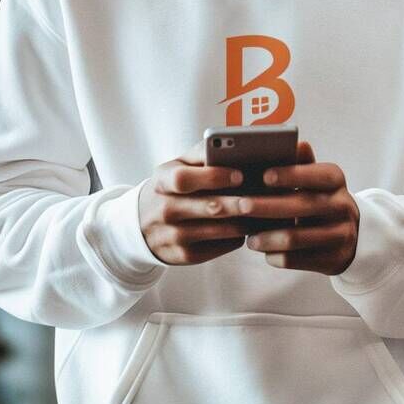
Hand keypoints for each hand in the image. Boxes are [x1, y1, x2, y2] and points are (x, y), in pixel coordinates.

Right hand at [138, 145, 248, 265]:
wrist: (142, 225)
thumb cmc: (171, 188)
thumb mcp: (176, 166)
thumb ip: (201, 154)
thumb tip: (234, 146)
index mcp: (163, 181)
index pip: (184, 179)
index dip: (213, 177)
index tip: (239, 175)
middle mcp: (166, 210)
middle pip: (209, 207)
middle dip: (238, 203)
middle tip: (260, 197)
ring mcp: (174, 236)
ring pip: (221, 230)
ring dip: (245, 221)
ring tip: (262, 210)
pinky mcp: (186, 256)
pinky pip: (222, 246)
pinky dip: (239, 236)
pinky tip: (249, 225)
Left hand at [242, 142, 358, 275]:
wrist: (352, 235)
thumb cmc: (320, 198)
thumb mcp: (315, 179)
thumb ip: (300, 163)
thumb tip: (292, 143)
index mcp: (335, 180)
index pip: (315, 174)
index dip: (290, 175)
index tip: (264, 176)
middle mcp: (342, 205)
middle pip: (301, 206)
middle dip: (268, 206)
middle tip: (240, 205)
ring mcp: (340, 234)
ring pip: (297, 238)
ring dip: (268, 237)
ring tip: (248, 238)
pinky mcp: (333, 259)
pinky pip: (299, 260)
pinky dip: (277, 256)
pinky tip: (263, 251)